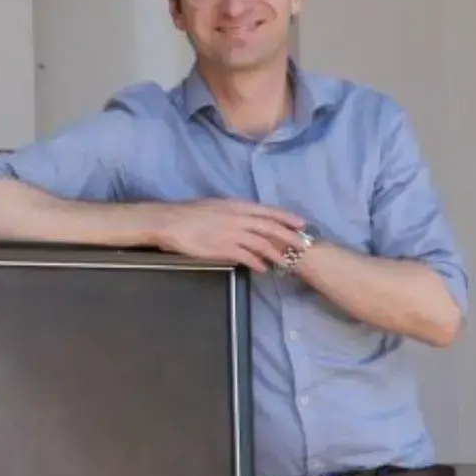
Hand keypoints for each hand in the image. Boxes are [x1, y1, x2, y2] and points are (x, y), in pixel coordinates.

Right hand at [145, 200, 309, 271]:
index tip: (302, 223)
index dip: (286, 217)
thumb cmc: (191, 214)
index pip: (268, 211)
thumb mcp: (217, 206)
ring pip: (262, 244)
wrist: (171, 222)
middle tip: (304, 246)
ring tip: (287, 263)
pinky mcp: (223, 248)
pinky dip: (257, 263)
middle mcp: (239, 218)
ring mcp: (232, 233)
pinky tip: (263, 269)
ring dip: (277, 254)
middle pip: (271, 228)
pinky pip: (246, 256)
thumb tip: (246, 219)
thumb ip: (234, 212)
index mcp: (238, 206)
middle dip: (290, 237)